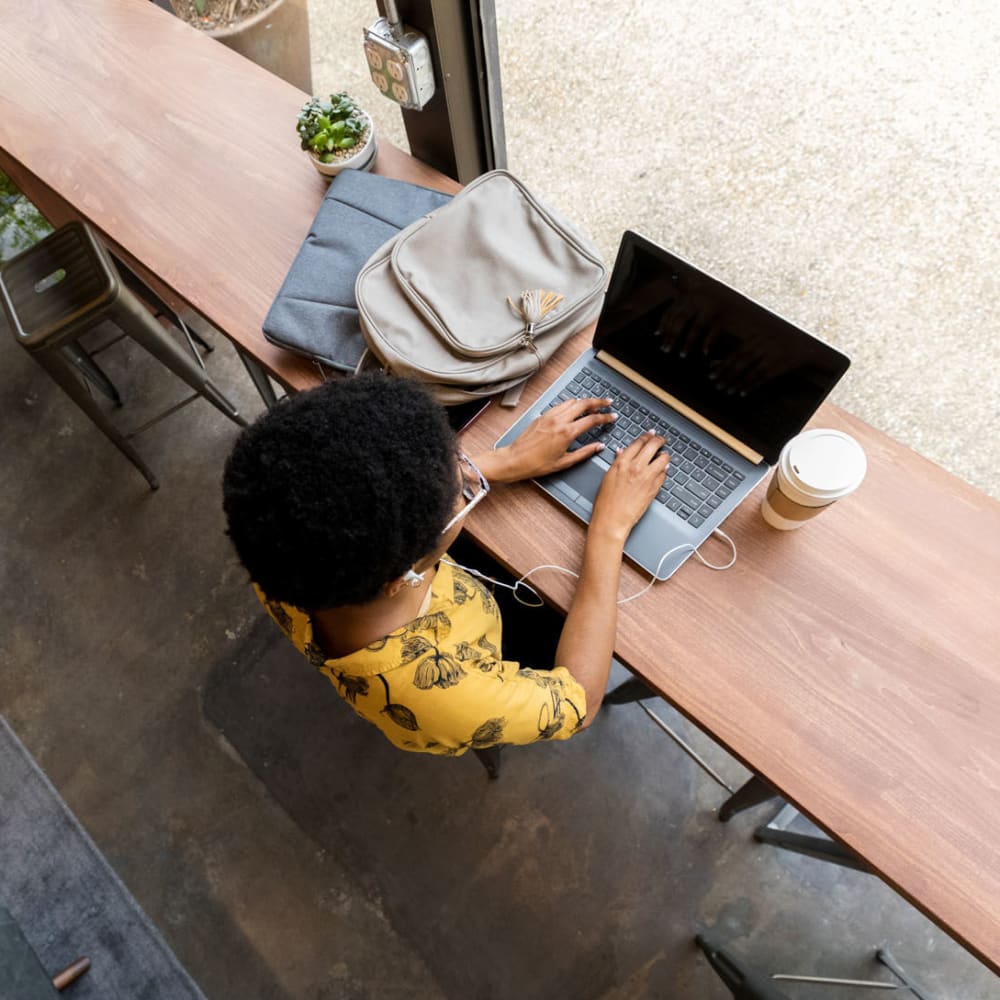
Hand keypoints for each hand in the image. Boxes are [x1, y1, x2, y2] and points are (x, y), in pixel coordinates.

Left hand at [472, 397, 617, 482]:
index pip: (592, 419)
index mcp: (567, 433)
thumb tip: (598, 447)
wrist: (515, 459)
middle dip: (598, 402)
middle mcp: (559, 420)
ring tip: (593, 405)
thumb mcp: (564, 462)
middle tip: (608, 403)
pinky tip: (574, 409)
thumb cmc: (537, 464)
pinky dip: (571, 404)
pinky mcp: (543, 415)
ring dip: (585, 401)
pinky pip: (561, 405)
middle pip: (584, 403)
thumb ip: (584, 452)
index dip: (605, 417)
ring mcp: (550, 416)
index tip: (612, 417)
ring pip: (572, 401)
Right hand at [590, 431, 669, 543]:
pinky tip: (661, 470)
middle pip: (654, 445)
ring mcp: (647, 477)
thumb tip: (622, 452)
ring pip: (664, 458)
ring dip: (664, 455)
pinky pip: (664, 473)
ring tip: (663, 456)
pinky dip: (664, 470)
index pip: (639, 442)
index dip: (647, 436)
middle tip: (661, 440)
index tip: (651, 434)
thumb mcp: (608, 477)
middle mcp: (636, 467)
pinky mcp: (654, 488)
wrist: (612, 519)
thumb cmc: (606, 501)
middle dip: (659, 440)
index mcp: (622, 462)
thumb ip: (617, 462)